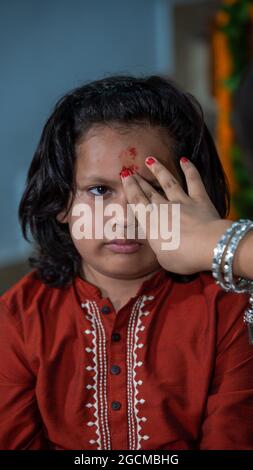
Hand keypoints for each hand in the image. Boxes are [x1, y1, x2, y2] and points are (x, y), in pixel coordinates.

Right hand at [120, 156, 233, 274]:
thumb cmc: (183, 257)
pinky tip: (184, 160)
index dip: (130, 187)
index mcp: (151, 222)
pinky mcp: (200, 200)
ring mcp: (182, 202)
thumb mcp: (163, 258)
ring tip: (150, 160)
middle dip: (139, 180)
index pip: (137, 201)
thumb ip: (159, 247)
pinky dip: (189, 170)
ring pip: (168, 182)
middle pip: (149, 191)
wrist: (207, 246)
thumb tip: (160, 243)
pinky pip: (194, 181)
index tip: (125, 175)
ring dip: (159, 170)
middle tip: (131, 170)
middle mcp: (164, 208)